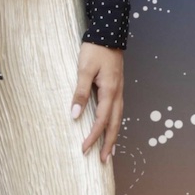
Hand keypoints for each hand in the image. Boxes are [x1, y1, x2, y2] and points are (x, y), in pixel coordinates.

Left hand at [71, 42, 125, 161]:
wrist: (108, 34)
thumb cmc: (95, 50)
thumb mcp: (84, 70)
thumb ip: (80, 92)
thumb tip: (75, 115)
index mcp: (110, 92)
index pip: (102, 121)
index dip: (93, 137)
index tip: (84, 149)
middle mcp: (118, 95)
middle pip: (115, 125)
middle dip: (108, 144)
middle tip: (102, 161)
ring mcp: (119, 92)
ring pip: (118, 119)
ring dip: (113, 137)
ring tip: (108, 152)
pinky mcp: (116, 89)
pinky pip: (117, 112)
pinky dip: (114, 125)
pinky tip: (109, 129)